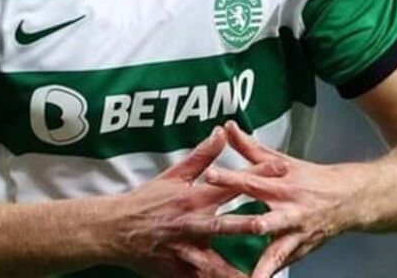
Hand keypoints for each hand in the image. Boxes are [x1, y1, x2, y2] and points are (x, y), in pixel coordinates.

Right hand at [112, 125, 288, 277]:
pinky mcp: (179, 272)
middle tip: (269, 223)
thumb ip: (202, 155)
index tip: (281, 168)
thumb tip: (222, 132)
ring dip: (234, 271)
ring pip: (214, 264)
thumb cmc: (146, 201)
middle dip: (247, 225)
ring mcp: (185, 252)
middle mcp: (190, 225)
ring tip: (256, 276)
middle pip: (223, 225)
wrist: (115, 230)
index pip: (229, 183)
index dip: (255, 175)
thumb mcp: (174, 175)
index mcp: (192, 199)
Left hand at [201, 121, 353, 277]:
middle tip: (221, 227)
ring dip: (262, 265)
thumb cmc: (309, 178)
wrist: (348, 199)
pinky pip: (282, 266)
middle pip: (262, 219)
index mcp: (281, 186)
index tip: (209, 174)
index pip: (251, 180)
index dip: (230, 177)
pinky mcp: (299, 251)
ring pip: (276, 252)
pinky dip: (268, 274)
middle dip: (242, 224)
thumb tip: (227, 126)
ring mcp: (295, 235)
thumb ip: (250, 147)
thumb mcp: (281, 161)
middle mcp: (288, 212)